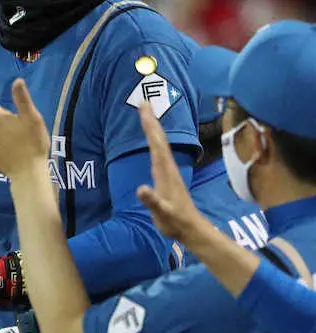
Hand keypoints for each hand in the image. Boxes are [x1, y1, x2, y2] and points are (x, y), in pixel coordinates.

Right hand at [135, 104, 210, 241]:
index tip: (144, 108)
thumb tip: (141, 189)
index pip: (156, 144)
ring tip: (147, 116)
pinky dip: (154, 143)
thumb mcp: (163, 213)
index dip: (150, 126)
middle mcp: (168, 168)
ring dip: (153, 129)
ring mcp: (169, 171)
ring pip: (160, 145)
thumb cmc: (175, 222)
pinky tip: (152, 141)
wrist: (190, 229)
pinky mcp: (167, 177)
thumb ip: (152, 201)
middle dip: (151, 121)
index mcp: (165, 172)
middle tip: (143, 103)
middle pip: (159, 140)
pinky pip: (159, 153)